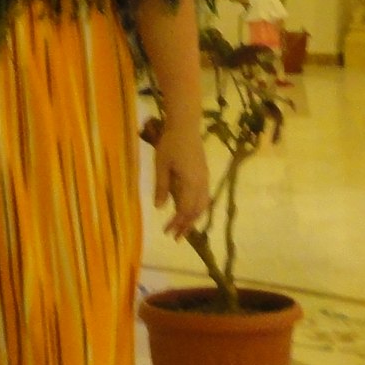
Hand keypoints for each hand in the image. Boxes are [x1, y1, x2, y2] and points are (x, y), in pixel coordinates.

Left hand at [150, 114, 209, 240]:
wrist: (185, 126)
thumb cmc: (170, 144)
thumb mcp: (161, 165)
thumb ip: (161, 186)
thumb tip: (159, 207)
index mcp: (191, 183)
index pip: (185, 209)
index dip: (177, 223)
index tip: (167, 232)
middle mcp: (201, 183)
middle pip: (197, 210)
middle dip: (186, 225)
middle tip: (176, 237)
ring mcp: (205, 179)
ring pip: (203, 205)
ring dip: (193, 218)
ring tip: (184, 228)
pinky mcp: (204, 174)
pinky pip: (204, 197)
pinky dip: (198, 208)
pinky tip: (190, 210)